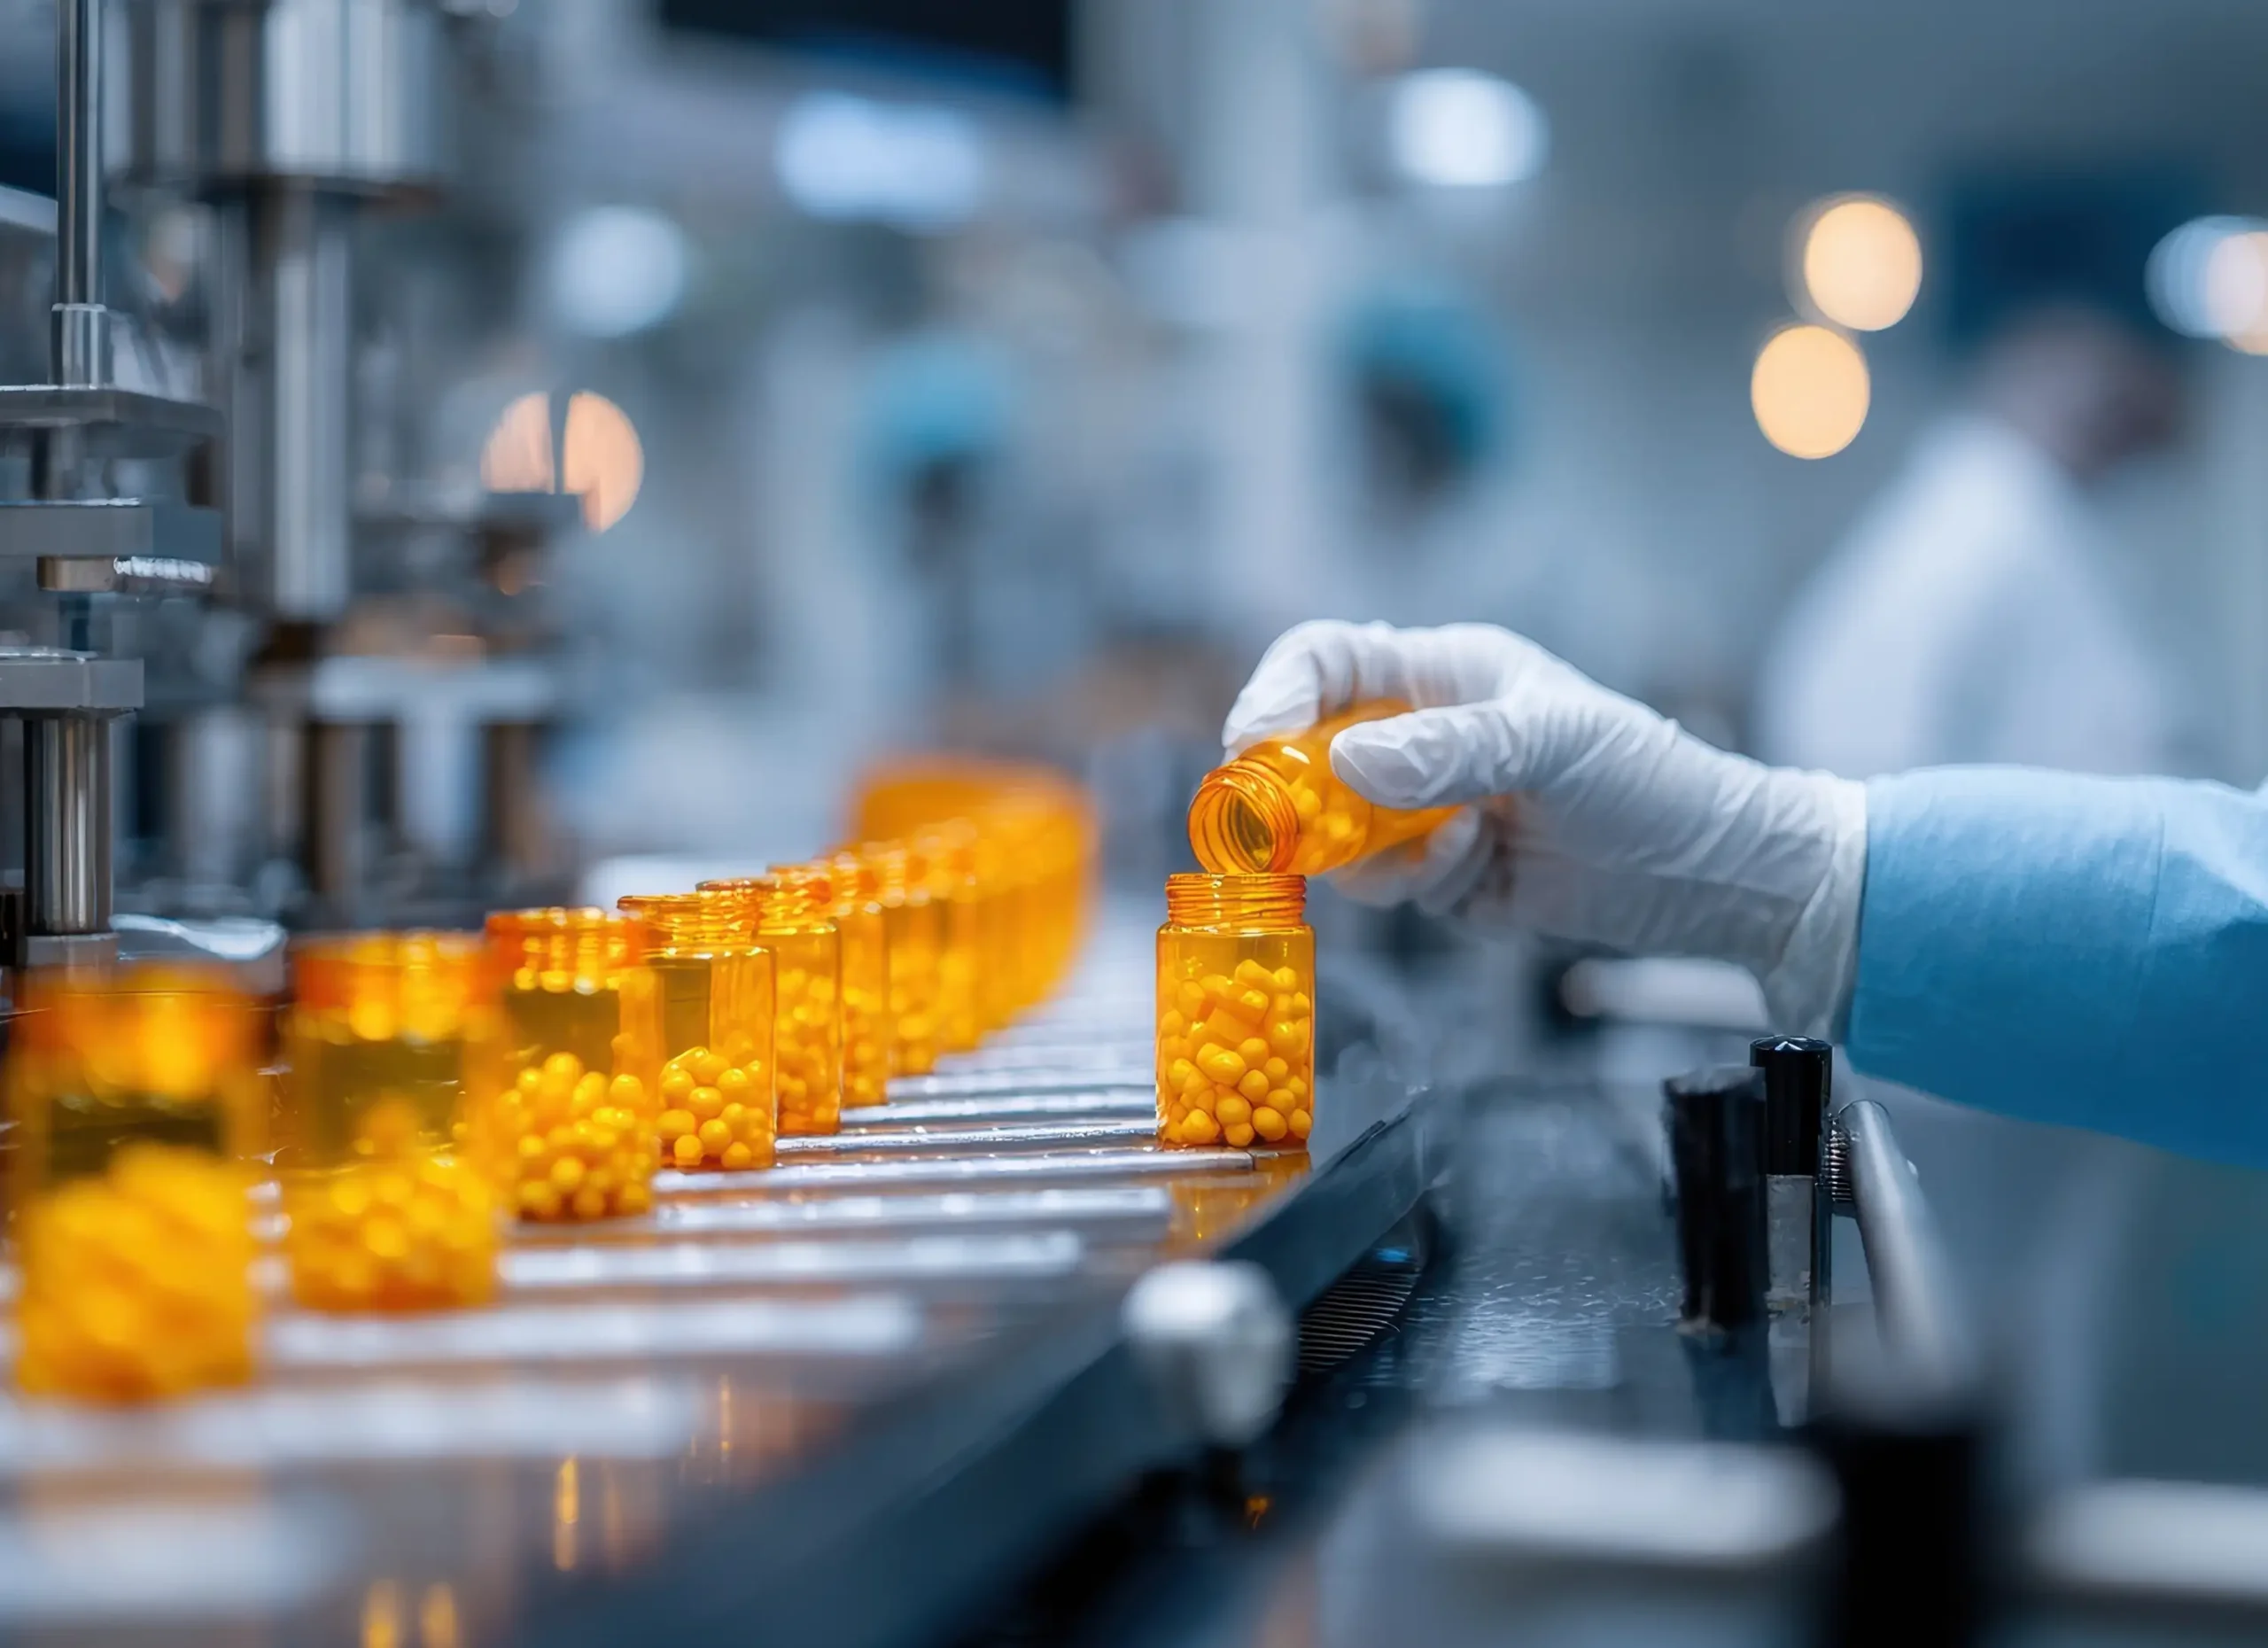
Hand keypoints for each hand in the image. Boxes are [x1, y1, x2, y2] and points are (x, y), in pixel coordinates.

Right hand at [1221, 620, 1866, 1032]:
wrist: (1708, 875)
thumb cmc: (1645, 779)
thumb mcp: (1551, 743)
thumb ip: (1449, 749)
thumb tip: (1344, 759)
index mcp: (1441, 674)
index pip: (1326, 661)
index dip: (1277, 693)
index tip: (1251, 743)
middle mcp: (1421, 736)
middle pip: (1309, 752)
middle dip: (1298, 792)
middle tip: (1295, 828)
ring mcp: (1425, 809)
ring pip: (1337, 831)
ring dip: (1371, 851)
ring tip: (1450, 849)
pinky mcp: (1440, 875)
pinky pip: (1386, 885)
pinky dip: (1416, 885)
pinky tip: (1476, 873)